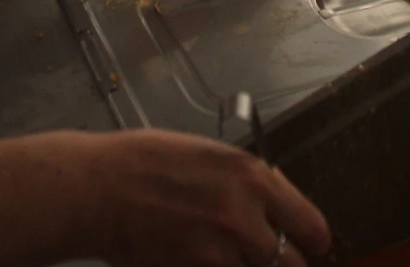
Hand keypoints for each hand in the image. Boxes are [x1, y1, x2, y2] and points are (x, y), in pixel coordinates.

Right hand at [74, 130, 331, 266]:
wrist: (97, 189)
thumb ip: (249, 180)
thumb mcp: (210, 154)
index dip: (311, 242)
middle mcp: (245, 217)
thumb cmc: (145, 163)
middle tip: (264, 257)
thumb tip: (277, 199)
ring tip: (224, 254)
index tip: (306, 246)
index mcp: (254, 179)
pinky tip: (203, 260)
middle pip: (292, 264)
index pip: (312, 228)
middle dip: (282, 262)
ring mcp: (220, 252)